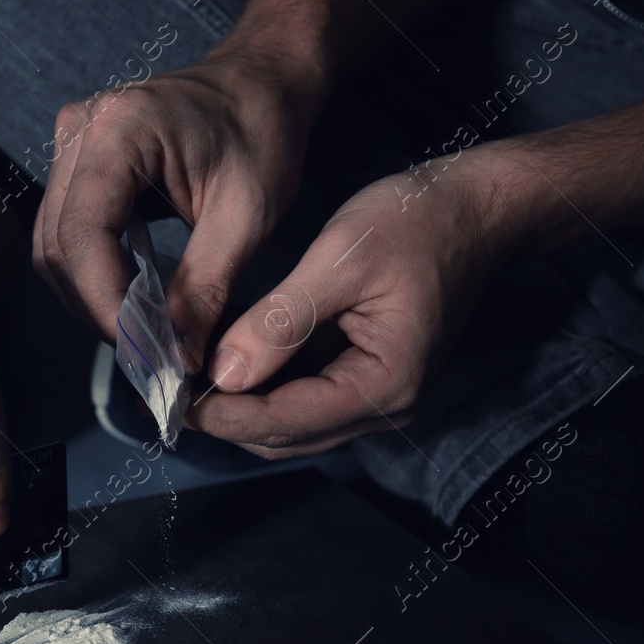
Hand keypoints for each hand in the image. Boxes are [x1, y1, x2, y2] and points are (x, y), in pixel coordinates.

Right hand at [34, 45, 325, 363]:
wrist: (262, 82)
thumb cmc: (262, 130)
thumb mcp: (247, 215)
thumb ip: (205, 287)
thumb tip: (177, 356)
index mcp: (120, 128)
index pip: (83, 234)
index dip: (105, 302)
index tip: (143, 350)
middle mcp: (80, 130)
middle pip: (57, 246)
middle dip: (98, 308)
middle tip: (147, 353)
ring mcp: (71, 144)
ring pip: (53, 246)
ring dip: (92, 298)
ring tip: (142, 332)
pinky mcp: (77, 162)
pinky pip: (66, 233)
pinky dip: (94, 275)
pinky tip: (132, 298)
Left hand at [186, 144, 528, 456]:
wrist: (478, 206)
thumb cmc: (418, 221)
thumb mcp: (339, 261)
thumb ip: (278, 323)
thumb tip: (222, 373)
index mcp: (384, 385)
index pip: (284, 421)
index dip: (220, 414)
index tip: (167, 394)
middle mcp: (387, 406)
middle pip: (284, 436)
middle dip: (224, 418)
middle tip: (165, 385)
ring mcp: (381, 397)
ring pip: (292, 425)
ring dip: (241, 406)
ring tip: (187, 372)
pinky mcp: (371, 377)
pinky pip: (307, 398)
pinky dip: (265, 386)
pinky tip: (228, 356)